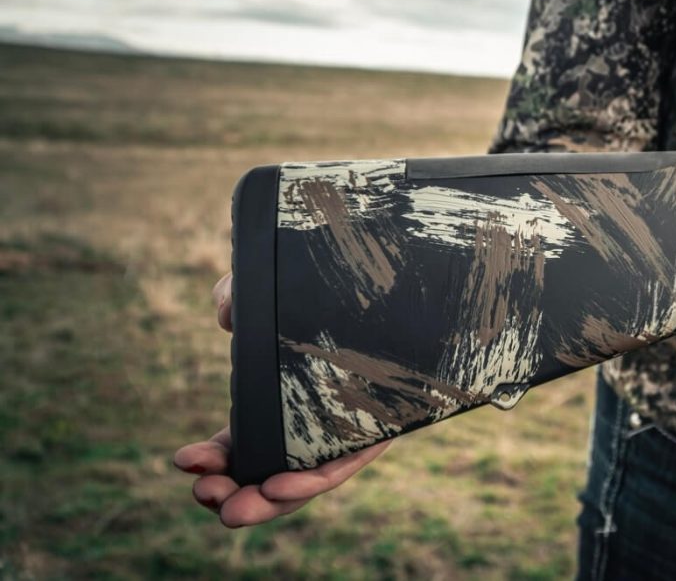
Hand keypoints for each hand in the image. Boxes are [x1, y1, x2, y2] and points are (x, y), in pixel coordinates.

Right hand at [173, 272, 390, 527]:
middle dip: (235, 495)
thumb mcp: (268, 286)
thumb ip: (235, 294)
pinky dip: (310, 480)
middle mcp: (313, 424)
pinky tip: (279, 487)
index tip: (185, 460)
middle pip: (272, 477)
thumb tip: (226, 318)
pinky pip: (344, 465)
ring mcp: (346, 430)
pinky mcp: (378, 428)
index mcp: (284, 406)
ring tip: (234, 508)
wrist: (386, 272)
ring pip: (305, 482)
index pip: (245, 447)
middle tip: (205, 496)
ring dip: (267, 501)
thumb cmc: (323, 280)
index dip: (214, 460)